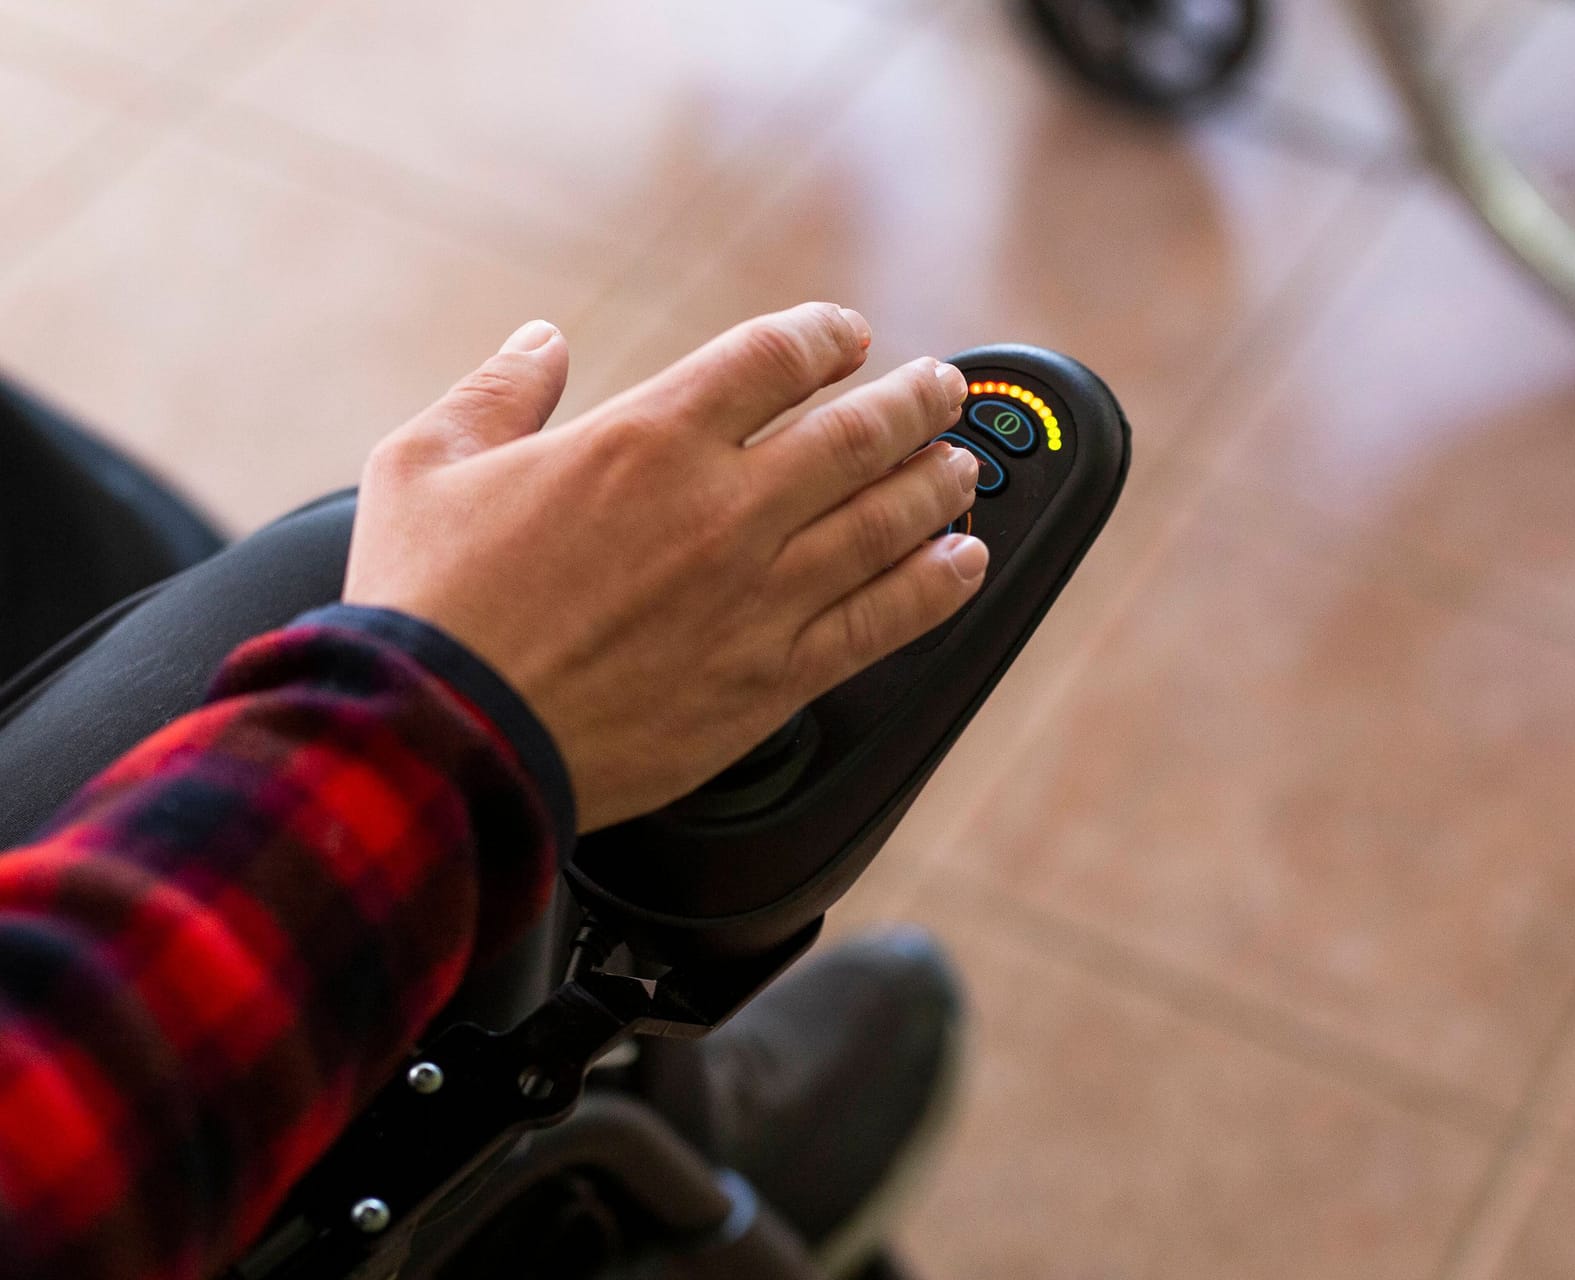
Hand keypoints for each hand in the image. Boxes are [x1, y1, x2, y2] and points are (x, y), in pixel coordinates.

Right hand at [343, 303, 985, 830]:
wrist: (444, 743)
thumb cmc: (427, 608)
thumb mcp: (425, 464)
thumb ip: (498, 391)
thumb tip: (539, 343)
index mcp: (648, 439)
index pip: (776, 356)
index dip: (827, 337)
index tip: (849, 338)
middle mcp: (723, 509)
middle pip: (859, 432)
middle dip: (915, 400)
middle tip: (940, 388)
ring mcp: (759, 597)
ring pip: (888, 521)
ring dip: (940, 483)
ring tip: (962, 466)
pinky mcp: (772, 680)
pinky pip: (884, 622)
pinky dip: (936, 585)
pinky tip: (961, 563)